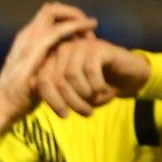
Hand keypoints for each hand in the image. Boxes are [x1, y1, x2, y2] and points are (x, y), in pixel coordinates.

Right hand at [0, 3, 97, 132]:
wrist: (0, 110)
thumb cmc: (20, 97)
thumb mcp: (37, 74)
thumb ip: (48, 62)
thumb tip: (68, 58)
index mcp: (25, 40)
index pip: (48, 15)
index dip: (67, 17)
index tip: (83, 31)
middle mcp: (24, 36)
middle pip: (51, 8)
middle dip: (73, 13)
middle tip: (90, 27)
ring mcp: (26, 42)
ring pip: (53, 14)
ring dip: (75, 19)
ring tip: (91, 30)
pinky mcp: (31, 53)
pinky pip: (55, 33)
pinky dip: (73, 29)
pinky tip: (85, 37)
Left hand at [36, 37, 150, 117]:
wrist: (127, 76)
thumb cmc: (96, 88)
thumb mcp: (73, 95)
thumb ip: (54, 93)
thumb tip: (34, 92)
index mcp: (53, 60)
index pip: (42, 81)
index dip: (52, 101)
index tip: (64, 116)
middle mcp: (63, 49)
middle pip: (56, 79)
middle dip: (71, 101)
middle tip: (85, 113)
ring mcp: (80, 45)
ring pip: (72, 75)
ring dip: (84, 95)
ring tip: (94, 104)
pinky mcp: (97, 46)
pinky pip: (90, 70)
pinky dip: (97, 87)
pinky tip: (104, 91)